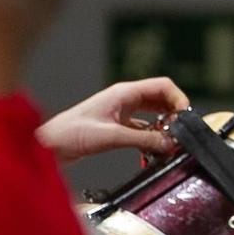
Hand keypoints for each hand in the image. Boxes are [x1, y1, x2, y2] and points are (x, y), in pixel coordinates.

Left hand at [37, 78, 189, 163]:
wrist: (47, 145)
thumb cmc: (70, 133)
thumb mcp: (112, 136)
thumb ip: (143, 139)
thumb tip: (169, 142)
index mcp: (125, 93)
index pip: (163, 86)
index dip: (178, 98)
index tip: (186, 116)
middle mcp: (125, 99)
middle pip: (160, 99)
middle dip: (173, 113)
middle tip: (180, 130)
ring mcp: (121, 112)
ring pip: (152, 114)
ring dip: (162, 126)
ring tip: (168, 141)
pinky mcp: (116, 127)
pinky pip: (142, 128)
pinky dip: (150, 136)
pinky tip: (152, 148)